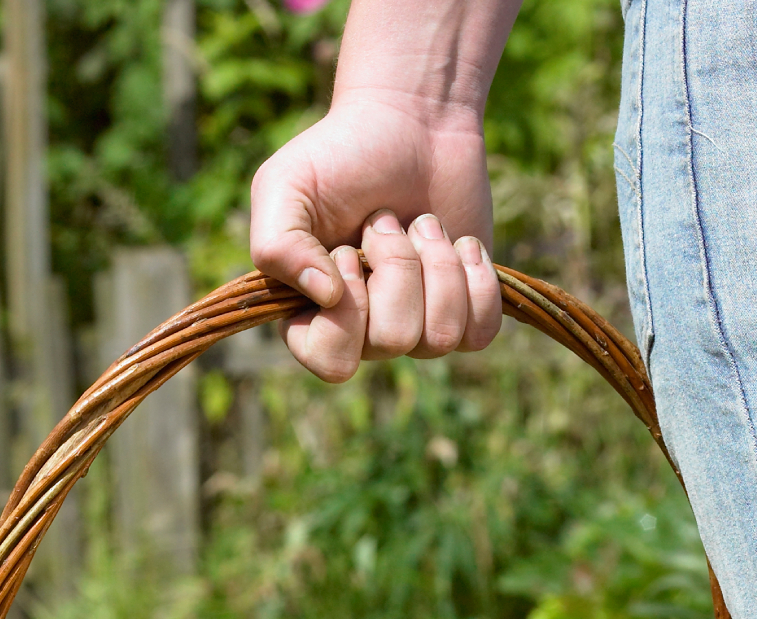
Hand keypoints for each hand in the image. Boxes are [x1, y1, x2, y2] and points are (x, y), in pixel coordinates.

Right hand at [251, 90, 502, 381]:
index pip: (332, 362)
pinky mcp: (465, 308)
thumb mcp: (284, 186)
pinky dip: (477, 282)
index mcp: (310, 316)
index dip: (347, 312)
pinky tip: (461, 245)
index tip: (347, 252)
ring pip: (440, 337)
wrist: (413, 118)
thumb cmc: (340, 153)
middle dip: (397, 266)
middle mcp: (362, 332)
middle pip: (392, 342)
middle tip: (386, 220)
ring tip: (422, 224)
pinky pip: (479, 334)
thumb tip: (327, 296)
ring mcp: (416, 324)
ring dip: (437, 265)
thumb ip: (277, 247)